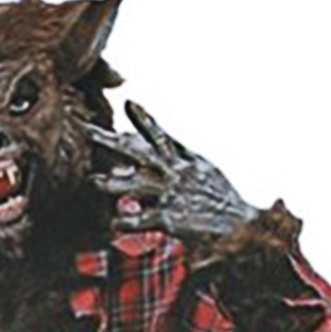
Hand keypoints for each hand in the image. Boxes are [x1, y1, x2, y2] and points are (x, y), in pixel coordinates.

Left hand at [86, 100, 259, 241]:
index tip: (128, 103)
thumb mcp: (206, 170)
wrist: (243, 228)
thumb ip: (183, 155)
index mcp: (187, 161)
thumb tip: (171, 146)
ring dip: (114, 182)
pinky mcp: (171, 219)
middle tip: (88, 131)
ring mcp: (173, 195)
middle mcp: (178, 173)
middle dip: (112, 141)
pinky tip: (112, 224)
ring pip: (137, 184)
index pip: (162, 136)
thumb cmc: (223, 202)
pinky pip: (142, 220)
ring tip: (94, 181)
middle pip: (139, 152)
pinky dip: (125, 222)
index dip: (144, 120)